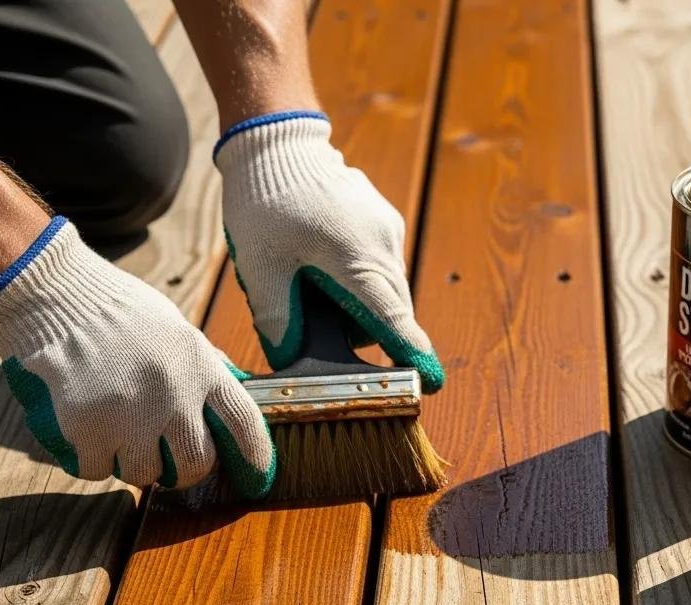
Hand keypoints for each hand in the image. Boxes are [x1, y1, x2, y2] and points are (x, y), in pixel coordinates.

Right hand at [0, 217, 275, 496]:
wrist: (54, 292)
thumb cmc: (118, 308)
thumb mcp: (178, 328)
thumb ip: (204, 364)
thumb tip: (236, 390)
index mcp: (201, 367)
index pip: (245, 423)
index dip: (256, 457)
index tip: (257, 479)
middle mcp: (175, 395)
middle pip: (197, 463)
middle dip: (185, 473)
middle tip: (170, 466)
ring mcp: (131, 414)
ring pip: (146, 474)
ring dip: (135, 468)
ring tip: (123, 445)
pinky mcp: (88, 427)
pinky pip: (98, 470)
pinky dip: (93, 464)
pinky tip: (89, 444)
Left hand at [215, 111, 443, 391]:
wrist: (275, 136)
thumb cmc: (265, 200)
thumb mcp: (261, 267)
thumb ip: (277, 319)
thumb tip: (289, 359)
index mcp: (358, 262)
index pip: (394, 321)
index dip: (411, 355)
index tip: (430, 381)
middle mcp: (384, 246)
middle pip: (392, 310)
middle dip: (369, 331)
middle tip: (327, 330)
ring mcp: (387, 230)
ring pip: (387, 288)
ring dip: (362, 303)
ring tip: (315, 287)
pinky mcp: (382, 220)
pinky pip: (381, 264)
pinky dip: (362, 279)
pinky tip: (323, 264)